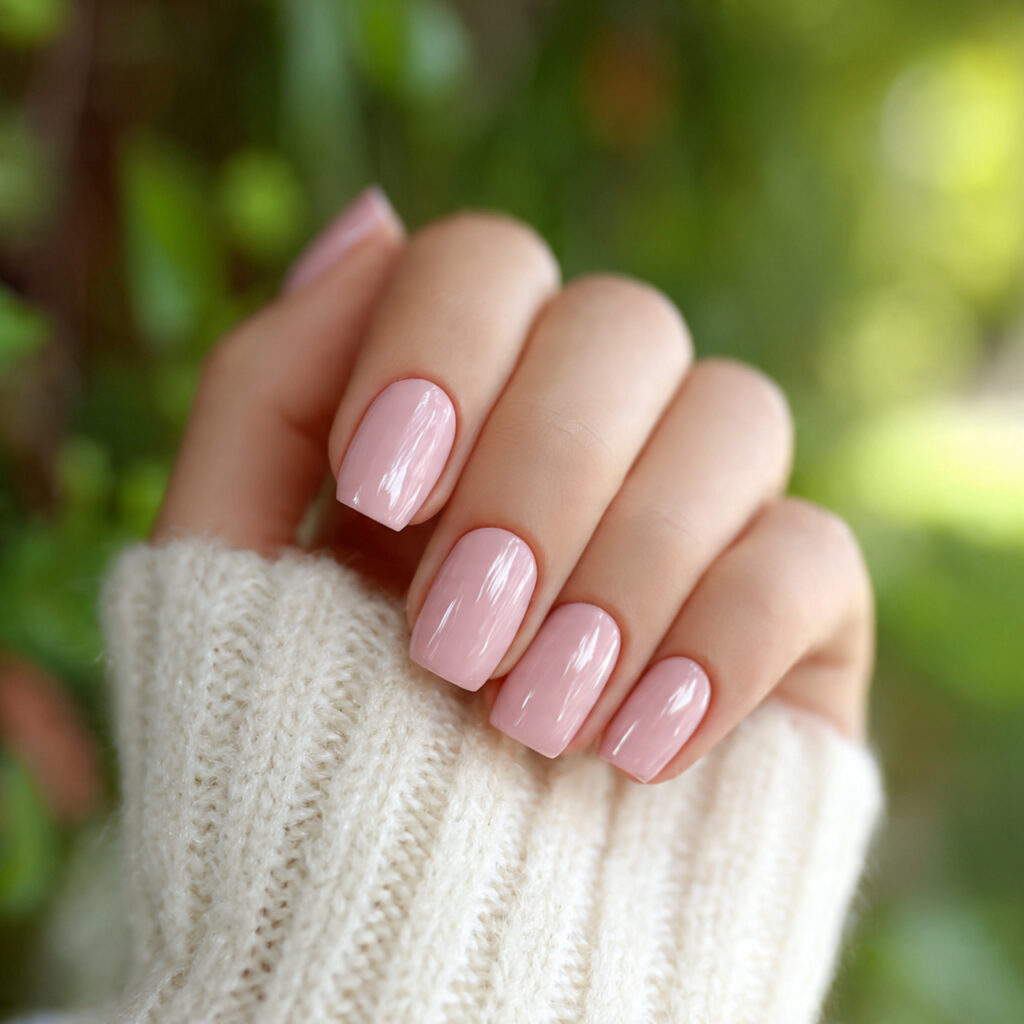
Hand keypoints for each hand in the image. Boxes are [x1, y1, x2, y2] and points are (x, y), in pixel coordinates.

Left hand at [153, 188, 872, 783]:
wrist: (410, 960)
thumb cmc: (304, 769)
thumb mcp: (229, 570)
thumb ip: (268, 388)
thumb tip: (372, 213)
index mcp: (459, 417)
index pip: (490, 263)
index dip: (443, 343)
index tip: (381, 491)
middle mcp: (586, 443)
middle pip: (624, 323)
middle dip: (540, 472)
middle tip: (457, 640)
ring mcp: (696, 522)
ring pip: (736, 414)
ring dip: (627, 563)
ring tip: (531, 720)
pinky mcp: (789, 620)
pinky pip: (814, 556)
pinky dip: (724, 641)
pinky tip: (635, 749)